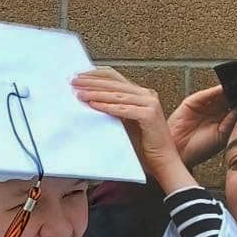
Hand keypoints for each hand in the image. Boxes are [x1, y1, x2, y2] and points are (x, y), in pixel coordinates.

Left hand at [72, 67, 186, 182]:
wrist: (163, 161)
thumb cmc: (144, 146)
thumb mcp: (125, 123)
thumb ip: (113, 109)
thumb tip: (89, 99)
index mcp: (142, 94)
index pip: (115, 78)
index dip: (95, 75)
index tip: (78, 76)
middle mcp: (147, 95)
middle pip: (114, 84)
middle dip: (91, 82)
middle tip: (73, 82)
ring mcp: (150, 103)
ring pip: (117, 94)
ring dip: (95, 93)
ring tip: (79, 93)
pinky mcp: (149, 115)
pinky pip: (123, 109)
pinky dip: (107, 106)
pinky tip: (93, 105)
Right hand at [167, 85, 236, 167]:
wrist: (179, 152)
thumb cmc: (199, 150)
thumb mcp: (222, 136)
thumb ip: (232, 121)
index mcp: (224, 122)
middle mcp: (215, 113)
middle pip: (230, 98)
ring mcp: (205, 106)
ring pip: (221, 93)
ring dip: (229, 89)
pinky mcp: (194, 101)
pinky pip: (208, 93)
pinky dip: (217, 89)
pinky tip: (226, 88)